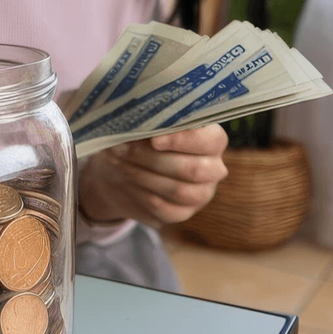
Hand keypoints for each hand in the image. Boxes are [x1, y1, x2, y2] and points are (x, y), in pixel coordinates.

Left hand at [77, 124, 229, 228]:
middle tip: (124, 149)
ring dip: (144, 176)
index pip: (211, 140)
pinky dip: (142, 194)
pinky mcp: (184, 212)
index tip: (154, 139)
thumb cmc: (140, 138)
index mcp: (212, 140)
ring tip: (119, 162)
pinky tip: (126, 179)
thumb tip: (140, 121)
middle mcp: (213, 167)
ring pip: (180, 191)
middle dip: (154, 159)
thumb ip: (152, 122)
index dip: (183, 140)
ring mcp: (201, 193)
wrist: (122, 168)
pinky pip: (167, 209)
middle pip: (195, 169)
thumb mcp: (146, 125)